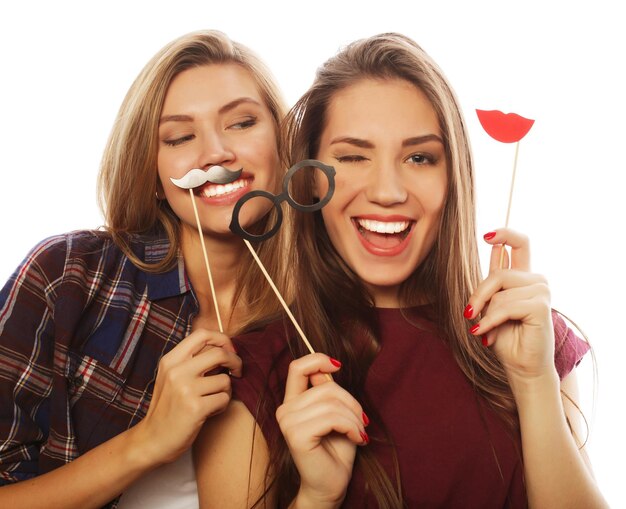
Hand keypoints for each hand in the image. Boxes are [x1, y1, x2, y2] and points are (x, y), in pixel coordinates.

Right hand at [132, 328, 241, 465]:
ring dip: (225, 391)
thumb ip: (192, 361)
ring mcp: (185, 389)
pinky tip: (210, 411)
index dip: (222, 339)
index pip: (202, 335)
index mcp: (171, 360)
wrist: (152, 440)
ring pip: (225, 379)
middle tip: (237, 371)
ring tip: (212, 400)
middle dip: (235, 362)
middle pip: (219, 353)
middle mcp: (177, 371)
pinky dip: (222, 406)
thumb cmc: (168, 408)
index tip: (230, 351)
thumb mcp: (172, 377)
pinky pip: (224, 398)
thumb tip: (225, 347)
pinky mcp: (195, 407)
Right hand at [276, 354, 367, 507]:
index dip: (318, 359)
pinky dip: (351, 426)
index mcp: (293, 402)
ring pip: (331, 402)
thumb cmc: (336, 450)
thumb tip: (329, 369)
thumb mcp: (336, 413)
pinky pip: (332, 418)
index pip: (297, 367)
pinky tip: (357, 438)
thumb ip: (328, 391)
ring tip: (360, 432)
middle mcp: (285, 409)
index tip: (337, 366)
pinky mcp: (296, 435)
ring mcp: (288, 422)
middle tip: (362, 421)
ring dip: (354, 417)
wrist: (331, 485)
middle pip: (326, 386)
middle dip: (352, 402)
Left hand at [465, 229, 555, 386]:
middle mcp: (536, 280)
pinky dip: (490, 321)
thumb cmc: (505, 337)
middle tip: (469, 314)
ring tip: (484, 329)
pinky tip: (484, 334)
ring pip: (500, 291)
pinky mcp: (541, 306)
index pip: (520, 244)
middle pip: (499, 273)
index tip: (486, 236)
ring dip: (486, 313)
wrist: (520, 366)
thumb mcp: (493, 304)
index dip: (506, 234)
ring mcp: (541, 291)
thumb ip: (494, 278)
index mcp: (524, 277)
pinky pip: (505, 306)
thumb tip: (496, 246)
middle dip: (479, 294)